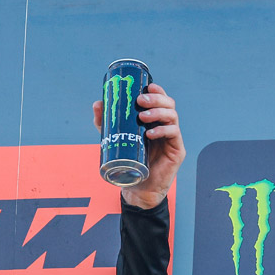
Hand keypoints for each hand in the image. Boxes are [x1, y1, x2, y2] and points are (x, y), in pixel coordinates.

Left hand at [93, 82, 184, 208]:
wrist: (137, 188)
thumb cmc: (129, 162)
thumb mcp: (114, 139)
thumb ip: (106, 123)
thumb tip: (98, 104)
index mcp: (155, 121)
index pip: (161, 100)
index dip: (157, 91)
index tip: (146, 86)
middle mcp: (166, 126)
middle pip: (169, 104)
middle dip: (156, 99)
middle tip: (140, 101)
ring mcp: (173, 138)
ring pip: (173, 116)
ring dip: (158, 112)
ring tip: (143, 116)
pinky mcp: (177, 150)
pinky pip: (174, 134)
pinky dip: (163, 130)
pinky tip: (150, 133)